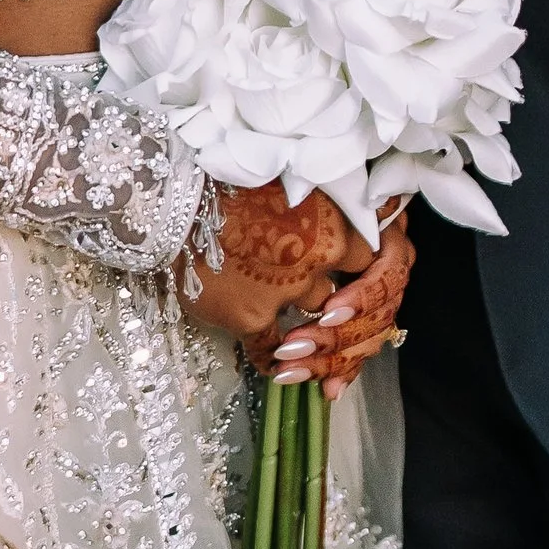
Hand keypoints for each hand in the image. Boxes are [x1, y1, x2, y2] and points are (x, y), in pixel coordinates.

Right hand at [177, 177, 364, 362]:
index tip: (354, 279)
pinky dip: (273, 358)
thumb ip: (318, 213)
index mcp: (333, 221)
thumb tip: (333, 227)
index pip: (368, 257)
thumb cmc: (231, 184)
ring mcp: (288, 290)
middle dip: (340, 308)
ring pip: (314, 321)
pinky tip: (273, 364)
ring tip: (302, 334)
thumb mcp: (289, 188)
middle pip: (346, 295)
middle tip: (333, 315)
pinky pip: (270, 348)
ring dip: (309, 328)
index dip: (360, 272)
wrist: (181, 201)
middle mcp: (320, 257)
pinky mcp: (253, 316)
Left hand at [271, 207, 412, 398]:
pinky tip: (327, 391)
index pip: (386, 278)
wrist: (303, 202)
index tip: (327, 310)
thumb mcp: (322, 207)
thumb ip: (336, 227)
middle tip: (291, 347)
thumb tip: (338, 245)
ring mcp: (380, 300)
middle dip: (332, 337)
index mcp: (388, 242)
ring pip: (367, 339)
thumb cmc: (311, 202)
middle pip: (375, 317)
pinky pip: (361, 352)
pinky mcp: (362, 321)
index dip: (360, 297)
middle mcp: (391, 272)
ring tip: (291, 370)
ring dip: (331, 359)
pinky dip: (344, 372)